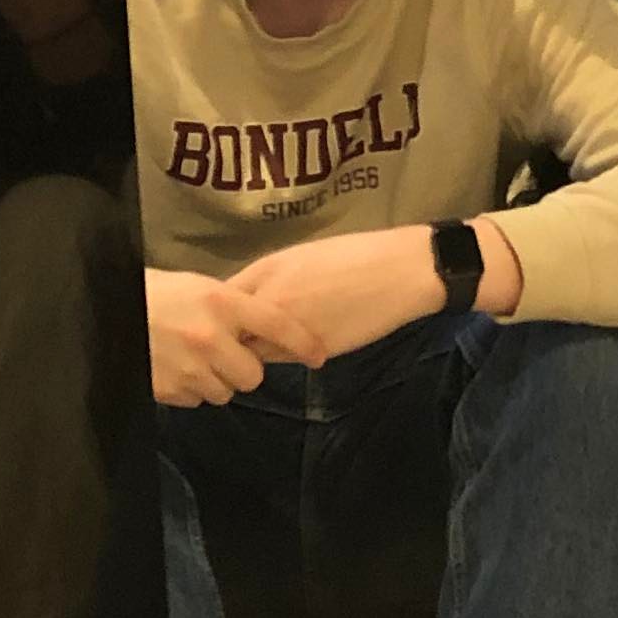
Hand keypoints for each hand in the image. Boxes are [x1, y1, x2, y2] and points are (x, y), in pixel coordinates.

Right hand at [146, 264, 325, 404]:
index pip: (277, 325)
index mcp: (222, 303)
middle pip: (253, 375)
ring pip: (225, 392)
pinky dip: (192, 389)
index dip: (303, 343)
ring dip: (218, 380)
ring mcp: (190, 367)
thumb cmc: (161, 294)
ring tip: (198, 357)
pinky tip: (179, 367)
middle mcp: (210, 337)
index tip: (318, 356)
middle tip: (229, 354)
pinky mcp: (170, 390)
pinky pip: (197, 400)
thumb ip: (235, 309)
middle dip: (244, 368)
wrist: (114, 311)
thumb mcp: (203, 289)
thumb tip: (268, 331)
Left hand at [209, 224, 509, 370]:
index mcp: (266, 270)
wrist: (398, 271)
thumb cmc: (355, 256)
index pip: (220, 301)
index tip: (223, 323)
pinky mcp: (311, 351)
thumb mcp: (303, 257)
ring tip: (271, 349)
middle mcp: (270, 299)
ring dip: (256, 355)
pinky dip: (285, 359)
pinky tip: (301, 350)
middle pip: (228, 333)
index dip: (218, 316)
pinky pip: (283, 362)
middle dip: (230, 341)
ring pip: (253, 353)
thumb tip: (249, 302)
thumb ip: (271, 280)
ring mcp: (289, 328)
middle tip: (239, 345)